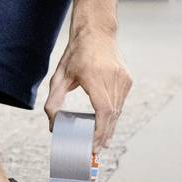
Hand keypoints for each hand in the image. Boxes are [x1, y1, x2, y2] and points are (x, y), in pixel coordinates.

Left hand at [43, 28, 131, 150]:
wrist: (97, 31)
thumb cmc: (76, 53)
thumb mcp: (59, 76)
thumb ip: (54, 101)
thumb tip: (53, 124)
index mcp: (95, 76)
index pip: (103, 110)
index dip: (100, 131)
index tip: (93, 145)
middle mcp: (113, 78)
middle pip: (112, 115)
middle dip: (103, 135)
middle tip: (95, 150)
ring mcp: (123, 79)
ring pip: (118, 111)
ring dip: (109, 127)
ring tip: (100, 142)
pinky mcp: (128, 80)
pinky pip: (121, 103)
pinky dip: (113, 115)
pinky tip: (106, 124)